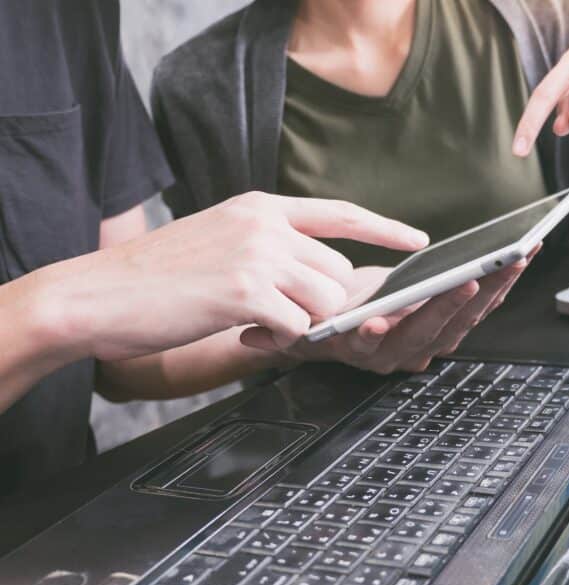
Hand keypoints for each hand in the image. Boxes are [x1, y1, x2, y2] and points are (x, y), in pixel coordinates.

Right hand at [34, 192, 427, 361]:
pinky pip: (299, 326)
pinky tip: (249, 335)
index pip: (338, 212)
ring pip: (326, 299)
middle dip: (326, 302)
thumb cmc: (157, 278)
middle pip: (338, 271)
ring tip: (262, 327)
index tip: (417, 241)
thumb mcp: (219, 241)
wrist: (98, 295)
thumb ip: (269, 249)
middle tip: (287, 320)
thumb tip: (319, 277)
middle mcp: (264, 225)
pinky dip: (283, 340)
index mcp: (260, 207)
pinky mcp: (246, 291)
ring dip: (306, 324)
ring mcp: (257, 255)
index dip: (383, 228)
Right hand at [267, 247, 537, 373]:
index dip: (383, 335)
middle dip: (454, 305)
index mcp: (367, 352)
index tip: (381, 322)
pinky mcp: (454, 322)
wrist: (339, 329)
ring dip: (496, 289)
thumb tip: (254, 333)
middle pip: (434, 331)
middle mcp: (404, 352)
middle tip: (472, 279)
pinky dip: (505, 281)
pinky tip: (524, 255)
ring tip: (515, 258)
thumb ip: (276, 332)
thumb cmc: (318, 321)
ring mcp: (433, 340)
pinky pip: (485, 305)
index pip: (378, 346)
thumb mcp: (291, 329)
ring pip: (469, 319)